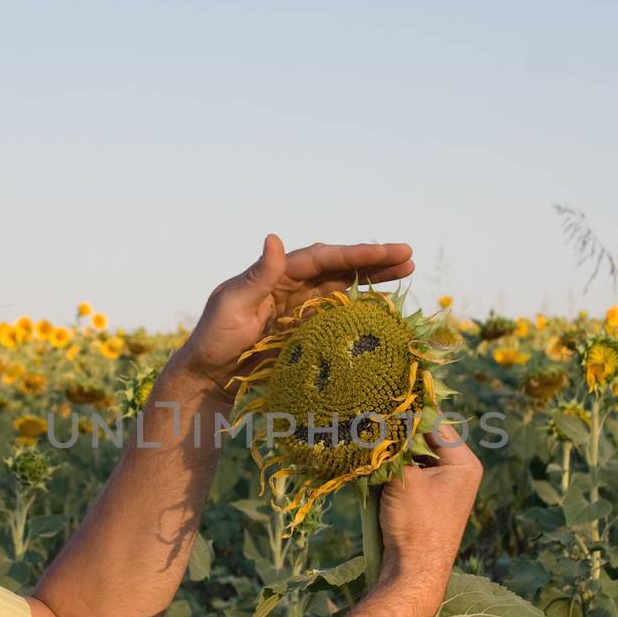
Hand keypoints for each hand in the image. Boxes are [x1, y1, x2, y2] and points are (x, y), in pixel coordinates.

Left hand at [174, 234, 413, 394]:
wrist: (208, 377)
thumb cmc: (214, 340)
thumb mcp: (231, 306)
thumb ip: (257, 276)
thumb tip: (275, 238)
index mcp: (276, 274)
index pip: (322, 258)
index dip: (355, 255)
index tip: (387, 252)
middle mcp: (292, 285)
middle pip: (338, 267)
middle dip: (373, 261)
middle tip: (408, 255)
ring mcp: (300, 308)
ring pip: (343, 286)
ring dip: (373, 279)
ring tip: (407, 271)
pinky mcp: (305, 331)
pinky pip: (338, 314)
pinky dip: (360, 307)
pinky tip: (384, 305)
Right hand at [377, 421, 482, 588]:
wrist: (413, 573)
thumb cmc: (416, 524)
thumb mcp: (405, 478)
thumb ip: (396, 445)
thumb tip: (383, 415)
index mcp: (464, 463)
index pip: (437, 423)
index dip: (411, 411)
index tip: (386, 397)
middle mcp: (459, 472)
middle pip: (426, 438)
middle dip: (400, 431)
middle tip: (373, 416)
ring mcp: (444, 487)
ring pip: (415, 455)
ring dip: (394, 450)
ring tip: (370, 436)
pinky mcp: (427, 500)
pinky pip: (410, 472)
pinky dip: (393, 466)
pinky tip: (373, 461)